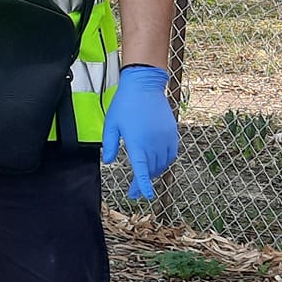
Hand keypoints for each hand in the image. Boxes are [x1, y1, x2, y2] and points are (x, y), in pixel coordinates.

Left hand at [102, 65, 177, 199]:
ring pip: (162, 164)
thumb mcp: (111, 124)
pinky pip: (171, 154)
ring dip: (154, 172)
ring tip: (145, 176)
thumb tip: (110, 161)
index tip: (144, 195)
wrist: (144, 85)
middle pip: (151, 170)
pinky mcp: (172, 133)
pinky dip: (165, 162)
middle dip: (143, 182)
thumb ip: (110, 144)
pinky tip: (158, 163)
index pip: (142, 170)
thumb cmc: (125, 104)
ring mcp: (164, 138)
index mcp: (137, 143)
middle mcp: (153, 143)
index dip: (143, 185)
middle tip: (134, 190)